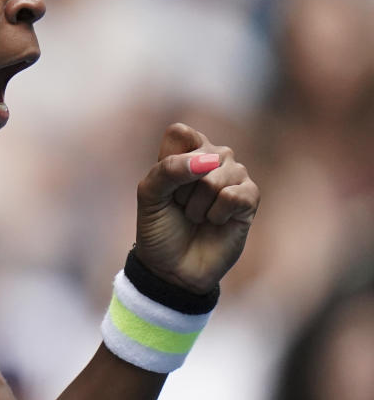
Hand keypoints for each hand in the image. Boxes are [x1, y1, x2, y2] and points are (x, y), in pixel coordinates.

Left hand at [134, 123, 259, 293]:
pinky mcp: (250, 198)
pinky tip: (215, 222)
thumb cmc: (159, 227)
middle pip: (200, 157)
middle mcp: (213, 157)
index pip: (182, 133)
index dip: (170, 162)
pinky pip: (235, 195)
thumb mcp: (149, 194)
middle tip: (181, 206)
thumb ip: (169, 169)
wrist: (172, 266)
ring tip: (196, 216)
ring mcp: (234, 176)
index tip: (166, 186)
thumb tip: (208, 161)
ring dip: (198, 206)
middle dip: (182, 190)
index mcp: (186, 150)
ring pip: (215, 179)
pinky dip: (217, 214)